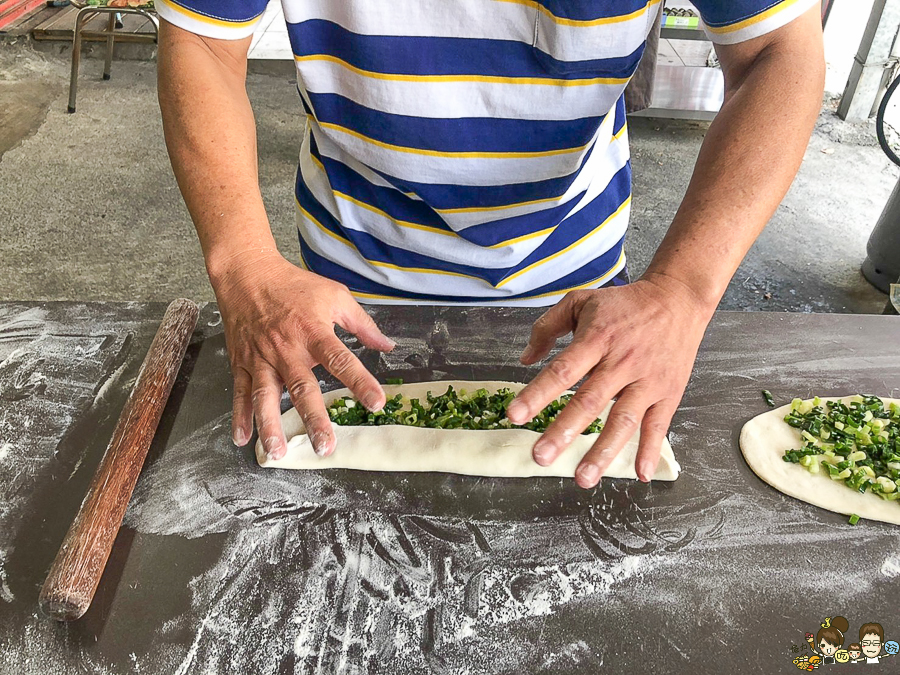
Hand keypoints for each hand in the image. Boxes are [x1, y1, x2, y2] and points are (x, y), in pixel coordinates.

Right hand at [212, 250, 394, 459]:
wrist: (248, 274)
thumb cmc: (295, 286)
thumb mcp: (335, 296)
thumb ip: (362, 324)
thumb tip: (388, 346)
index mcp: (314, 332)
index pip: (341, 359)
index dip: (360, 381)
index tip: (377, 403)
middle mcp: (287, 349)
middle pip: (302, 387)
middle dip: (314, 418)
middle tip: (325, 446)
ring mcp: (261, 358)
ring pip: (265, 395)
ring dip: (270, 425)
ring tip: (278, 452)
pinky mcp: (241, 362)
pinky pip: (239, 392)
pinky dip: (239, 416)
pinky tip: (243, 439)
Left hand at [505, 274, 712, 486]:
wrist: (677, 298)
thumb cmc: (625, 303)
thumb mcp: (581, 301)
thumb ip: (547, 327)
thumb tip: (525, 359)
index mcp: (597, 338)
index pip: (563, 370)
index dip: (537, 394)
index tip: (515, 415)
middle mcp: (621, 362)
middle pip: (589, 401)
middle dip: (563, 432)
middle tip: (540, 457)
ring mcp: (646, 380)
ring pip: (623, 420)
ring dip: (602, 451)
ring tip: (583, 478)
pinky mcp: (668, 392)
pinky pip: (658, 425)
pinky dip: (649, 450)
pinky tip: (638, 473)